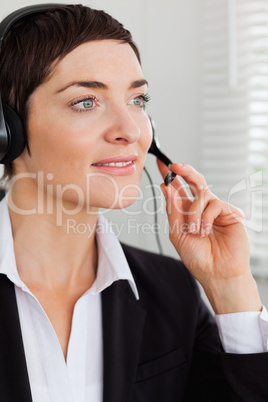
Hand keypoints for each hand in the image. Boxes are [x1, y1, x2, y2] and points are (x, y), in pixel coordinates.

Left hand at [158, 160, 261, 313]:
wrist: (217, 273)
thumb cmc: (198, 257)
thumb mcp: (177, 233)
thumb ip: (173, 210)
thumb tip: (166, 187)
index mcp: (188, 213)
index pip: (180, 190)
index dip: (171, 176)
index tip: (162, 163)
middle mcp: (203, 208)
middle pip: (195, 181)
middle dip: (184, 171)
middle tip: (174, 166)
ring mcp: (217, 210)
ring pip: (202, 194)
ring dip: (193, 212)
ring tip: (193, 230)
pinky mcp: (231, 213)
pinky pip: (215, 204)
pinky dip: (206, 218)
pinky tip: (205, 231)